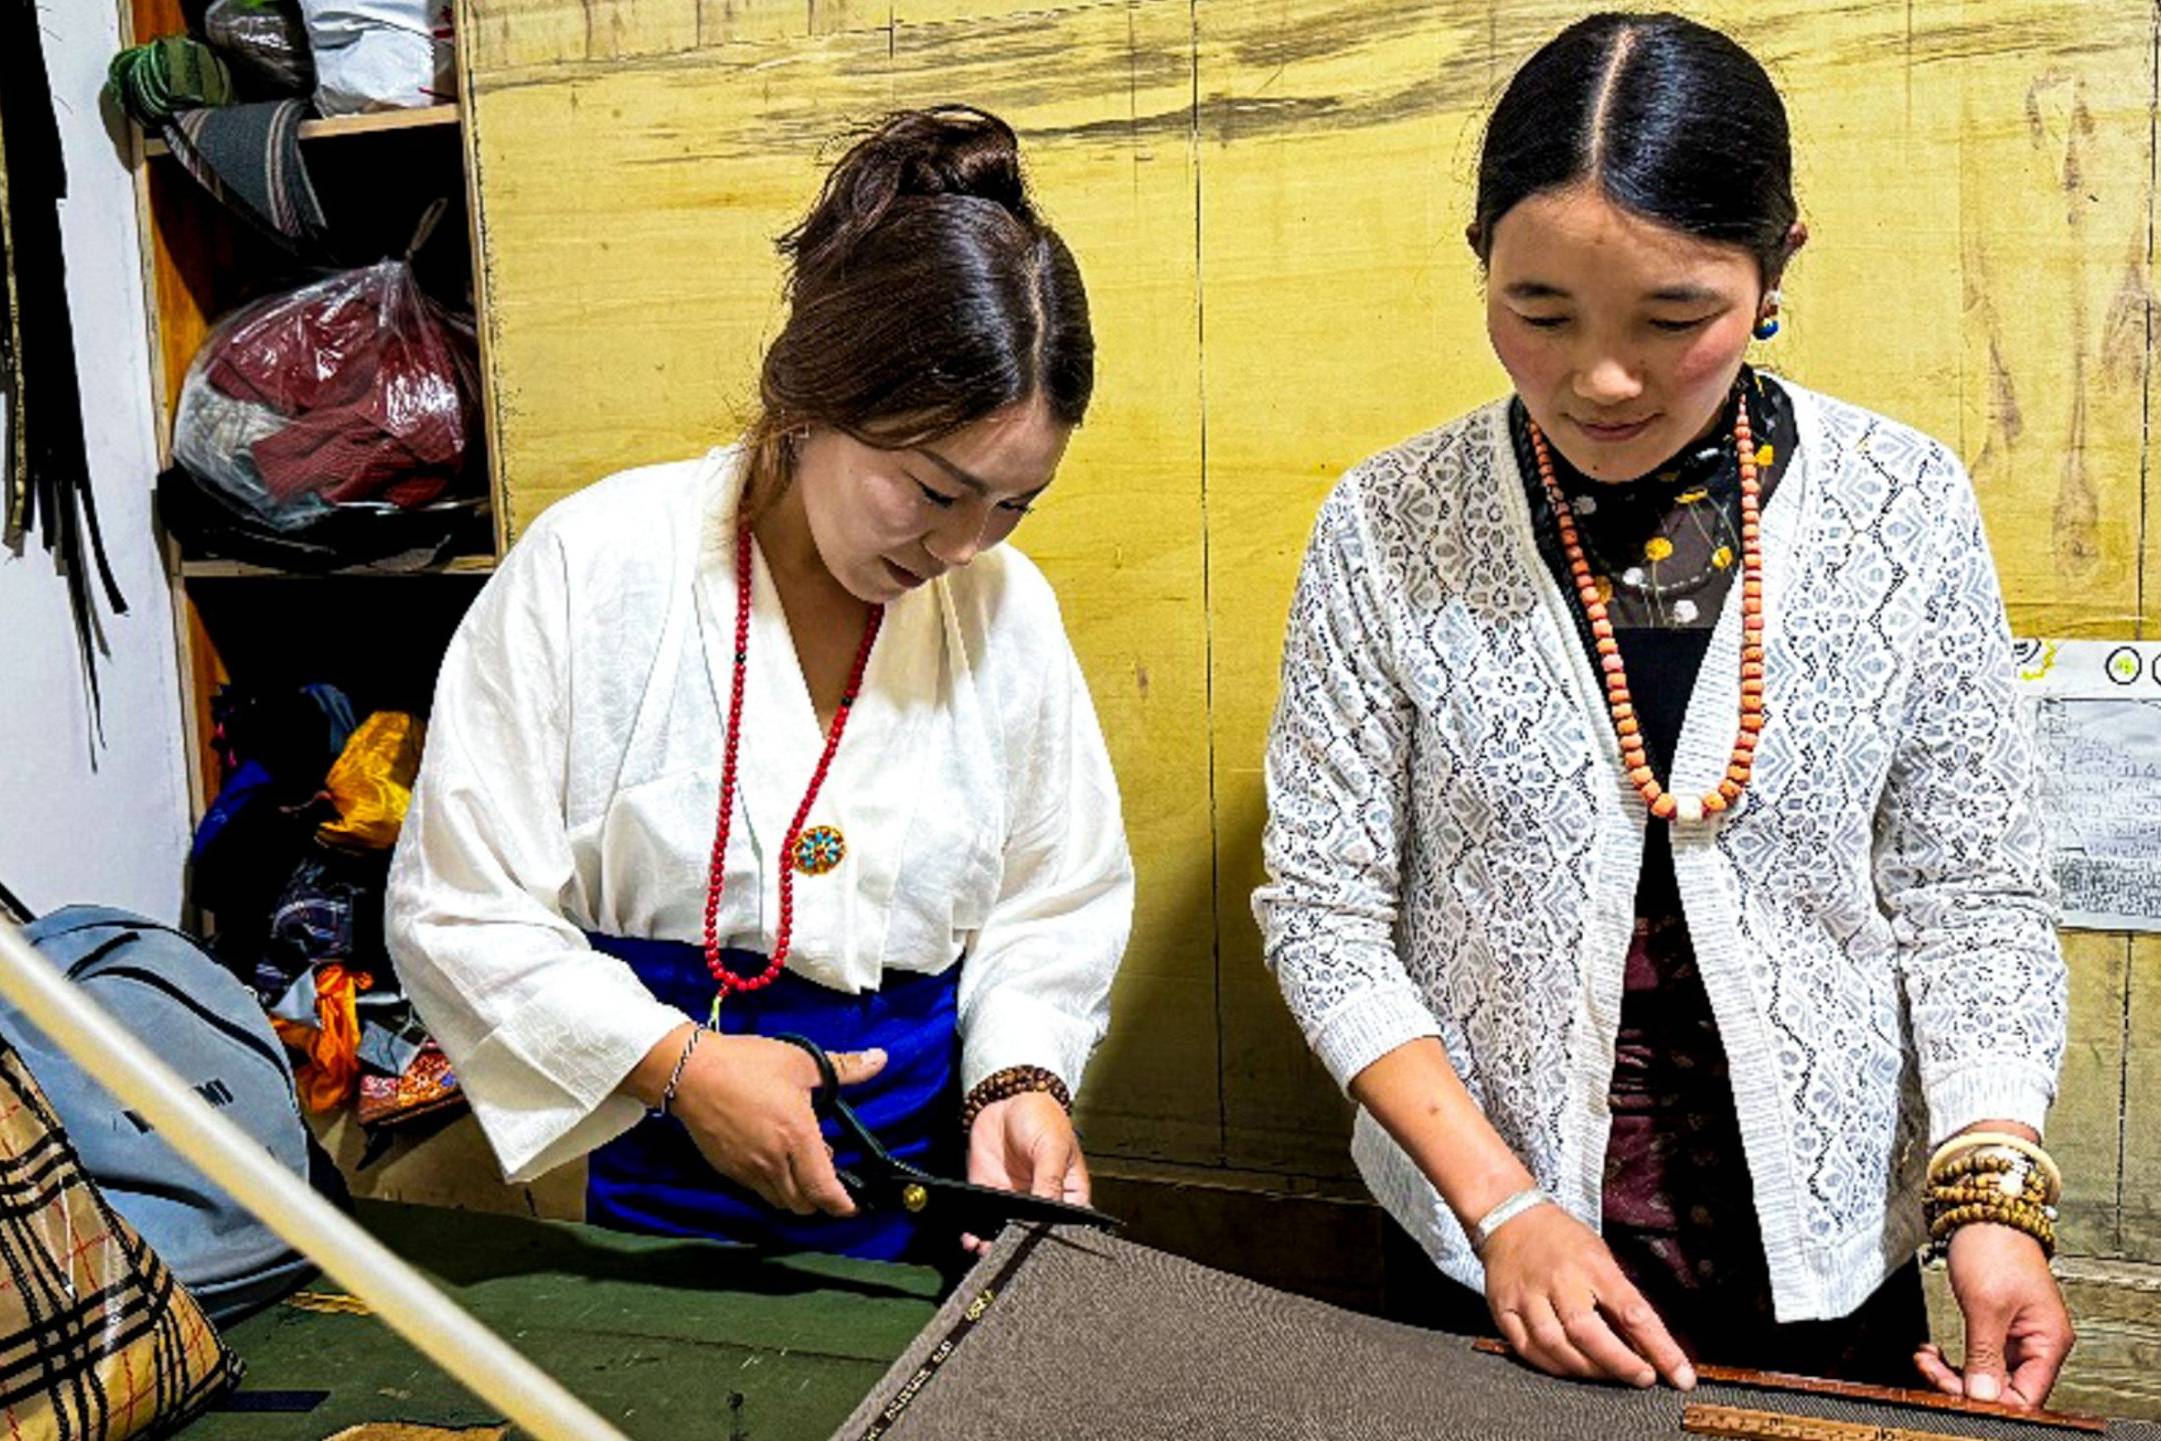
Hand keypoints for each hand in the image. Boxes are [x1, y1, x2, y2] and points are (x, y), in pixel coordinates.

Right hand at [666, 1034, 886, 1216]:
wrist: (689, 1071)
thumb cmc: (747, 1063)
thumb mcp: (801, 1062)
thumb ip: (845, 1068)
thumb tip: (880, 1060)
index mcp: (797, 1138)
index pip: (824, 1189)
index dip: (842, 1205)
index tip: (853, 1206)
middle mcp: (773, 1162)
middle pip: (802, 1204)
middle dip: (820, 1198)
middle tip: (826, 1171)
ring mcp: (746, 1169)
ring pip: (778, 1200)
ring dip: (795, 1192)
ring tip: (798, 1160)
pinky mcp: (726, 1168)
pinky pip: (756, 1189)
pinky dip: (771, 1183)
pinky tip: (771, 1155)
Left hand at [961, 1092, 1087, 1254]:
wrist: (1007, 1098)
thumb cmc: (1042, 1118)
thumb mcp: (1052, 1148)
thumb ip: (1049, 1181)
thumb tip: (1048, 1215)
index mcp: (1068, 1195)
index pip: (1066, 1229)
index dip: (1055, 1242)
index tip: (1041, 1251)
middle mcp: (1042, 1204)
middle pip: (1034, 1236)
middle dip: (1021, 1248)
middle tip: (1010, 1253)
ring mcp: (1015, 1202)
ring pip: (1007, 1234)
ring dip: (996, 1245)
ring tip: (988, 1251)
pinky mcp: (990, 1195)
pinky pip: (983, 1221)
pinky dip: (976, 1233)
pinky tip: (973, 1239)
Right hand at [1481, 1203, 1695, 1389]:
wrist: (1509, 1217)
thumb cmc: (1561, 1238)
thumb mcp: (1600, 1257)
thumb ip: (1619, 1300)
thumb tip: (1646, 1347)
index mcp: (1590, 1264)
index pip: (1632, 1311)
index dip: (1659, 1348)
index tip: (1680, 1375)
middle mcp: (1558, 1280)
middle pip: (1587, 1332)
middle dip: (1620, 1363)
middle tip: (1644, 1378)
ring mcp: (1527, 1296)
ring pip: (1554, 1345)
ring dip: (1587, 1370)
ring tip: (1609, 1375)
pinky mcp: (1503, 1309)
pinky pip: (1527, 1350)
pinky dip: (1552, 1366)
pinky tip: (1570, 1369)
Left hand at [1914, 1224, 2072, 1409]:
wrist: (1983, 1209)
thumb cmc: (1994, 1246)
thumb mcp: (1985, 1305)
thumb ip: (1984, 1355)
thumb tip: (1983, 1396)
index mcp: (2048, 1341)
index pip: (2025, 1396)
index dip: (1990, 1400)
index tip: (1952, 1390)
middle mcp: (2038, 1343)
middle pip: (2004, 1388)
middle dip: (1963, 1383)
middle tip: (1929, 1368)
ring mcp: (2018, 1335)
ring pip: (1986, 1374)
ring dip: (1954, 1371)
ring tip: (1926, 1358)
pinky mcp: (1997, 1326)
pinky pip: (1978, 1356)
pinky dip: (1955, 1358)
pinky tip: (1933, 1352)